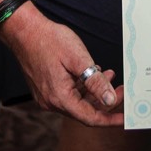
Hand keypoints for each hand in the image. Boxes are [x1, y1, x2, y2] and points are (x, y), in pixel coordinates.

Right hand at [1, 4, 123, 125]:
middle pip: (84, 110)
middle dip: (105, 101)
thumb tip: (109, 99)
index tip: (125, 117)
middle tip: (122, 90)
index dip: (109, 119)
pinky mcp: (46, 87)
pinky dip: (83, 86)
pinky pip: (69, 93)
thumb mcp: (78, 58)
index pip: (90, 117)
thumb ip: (95, 82)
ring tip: (110, 75)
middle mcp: (51, 101)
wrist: (25, 31)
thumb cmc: (49, 40)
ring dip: (94, 91)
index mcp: (60, 97)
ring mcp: (47, 95)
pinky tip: (93, 73)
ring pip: (77, 100)